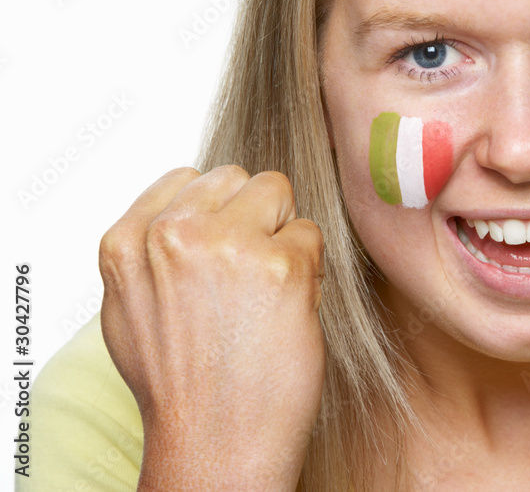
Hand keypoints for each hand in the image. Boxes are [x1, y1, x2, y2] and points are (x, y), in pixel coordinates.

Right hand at [99, 166, 325, 490]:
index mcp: (129, 241)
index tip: (221, 249)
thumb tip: (191, 206)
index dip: (215, 211)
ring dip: (282, 235)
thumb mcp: (131, 306)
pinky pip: (311, 233)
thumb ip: (153, 248)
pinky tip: (286, 309)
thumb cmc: (179, 383)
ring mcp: (230, 245)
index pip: (188, 177)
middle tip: (247, 275)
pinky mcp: (282, 265)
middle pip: (237, 178)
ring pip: (278, 193)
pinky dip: (308, 268)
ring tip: (264, 292)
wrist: (215, 441)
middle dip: (252, 215)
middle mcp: (174, 234)